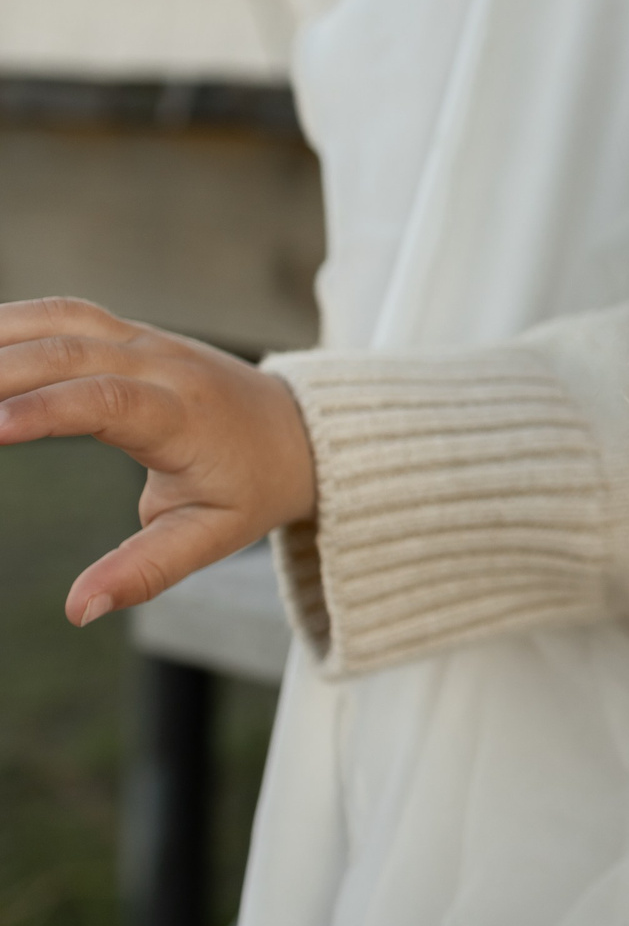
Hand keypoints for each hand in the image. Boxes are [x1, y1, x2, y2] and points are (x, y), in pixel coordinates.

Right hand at [0, 299, 317, 627]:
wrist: (302, 430)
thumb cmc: (253, 487)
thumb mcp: (213, 537)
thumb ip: (146, 570)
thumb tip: (79, 610)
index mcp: (183, 416)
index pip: (107, 401)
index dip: (44, 410)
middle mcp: (161, 364)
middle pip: (67, 352)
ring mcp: (144, 339)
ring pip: (58, 319)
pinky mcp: (127, 332)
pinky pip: (61, 315)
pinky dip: (9, 324)